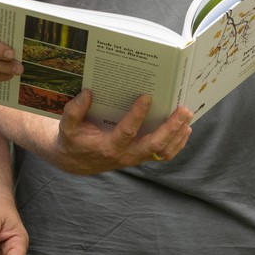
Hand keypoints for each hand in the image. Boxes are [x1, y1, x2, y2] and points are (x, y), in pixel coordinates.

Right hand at [53, 90, 191, 174]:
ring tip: (187, 116)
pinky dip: (177, 143)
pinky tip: (185, 128)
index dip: (137, 115)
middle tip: (183, 110)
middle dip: (171, 128)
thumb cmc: (73, 139)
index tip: (147, 96)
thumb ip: (74, 110)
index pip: (127, 132)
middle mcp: (125, 155)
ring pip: (163, 151)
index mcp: (108, 146)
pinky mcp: (141, 157)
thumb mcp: (67, 126)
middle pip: (154, 145)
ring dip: (178, 135)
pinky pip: (163, 154)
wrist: (76, 161)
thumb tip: (88, 93)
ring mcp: (135, 158)